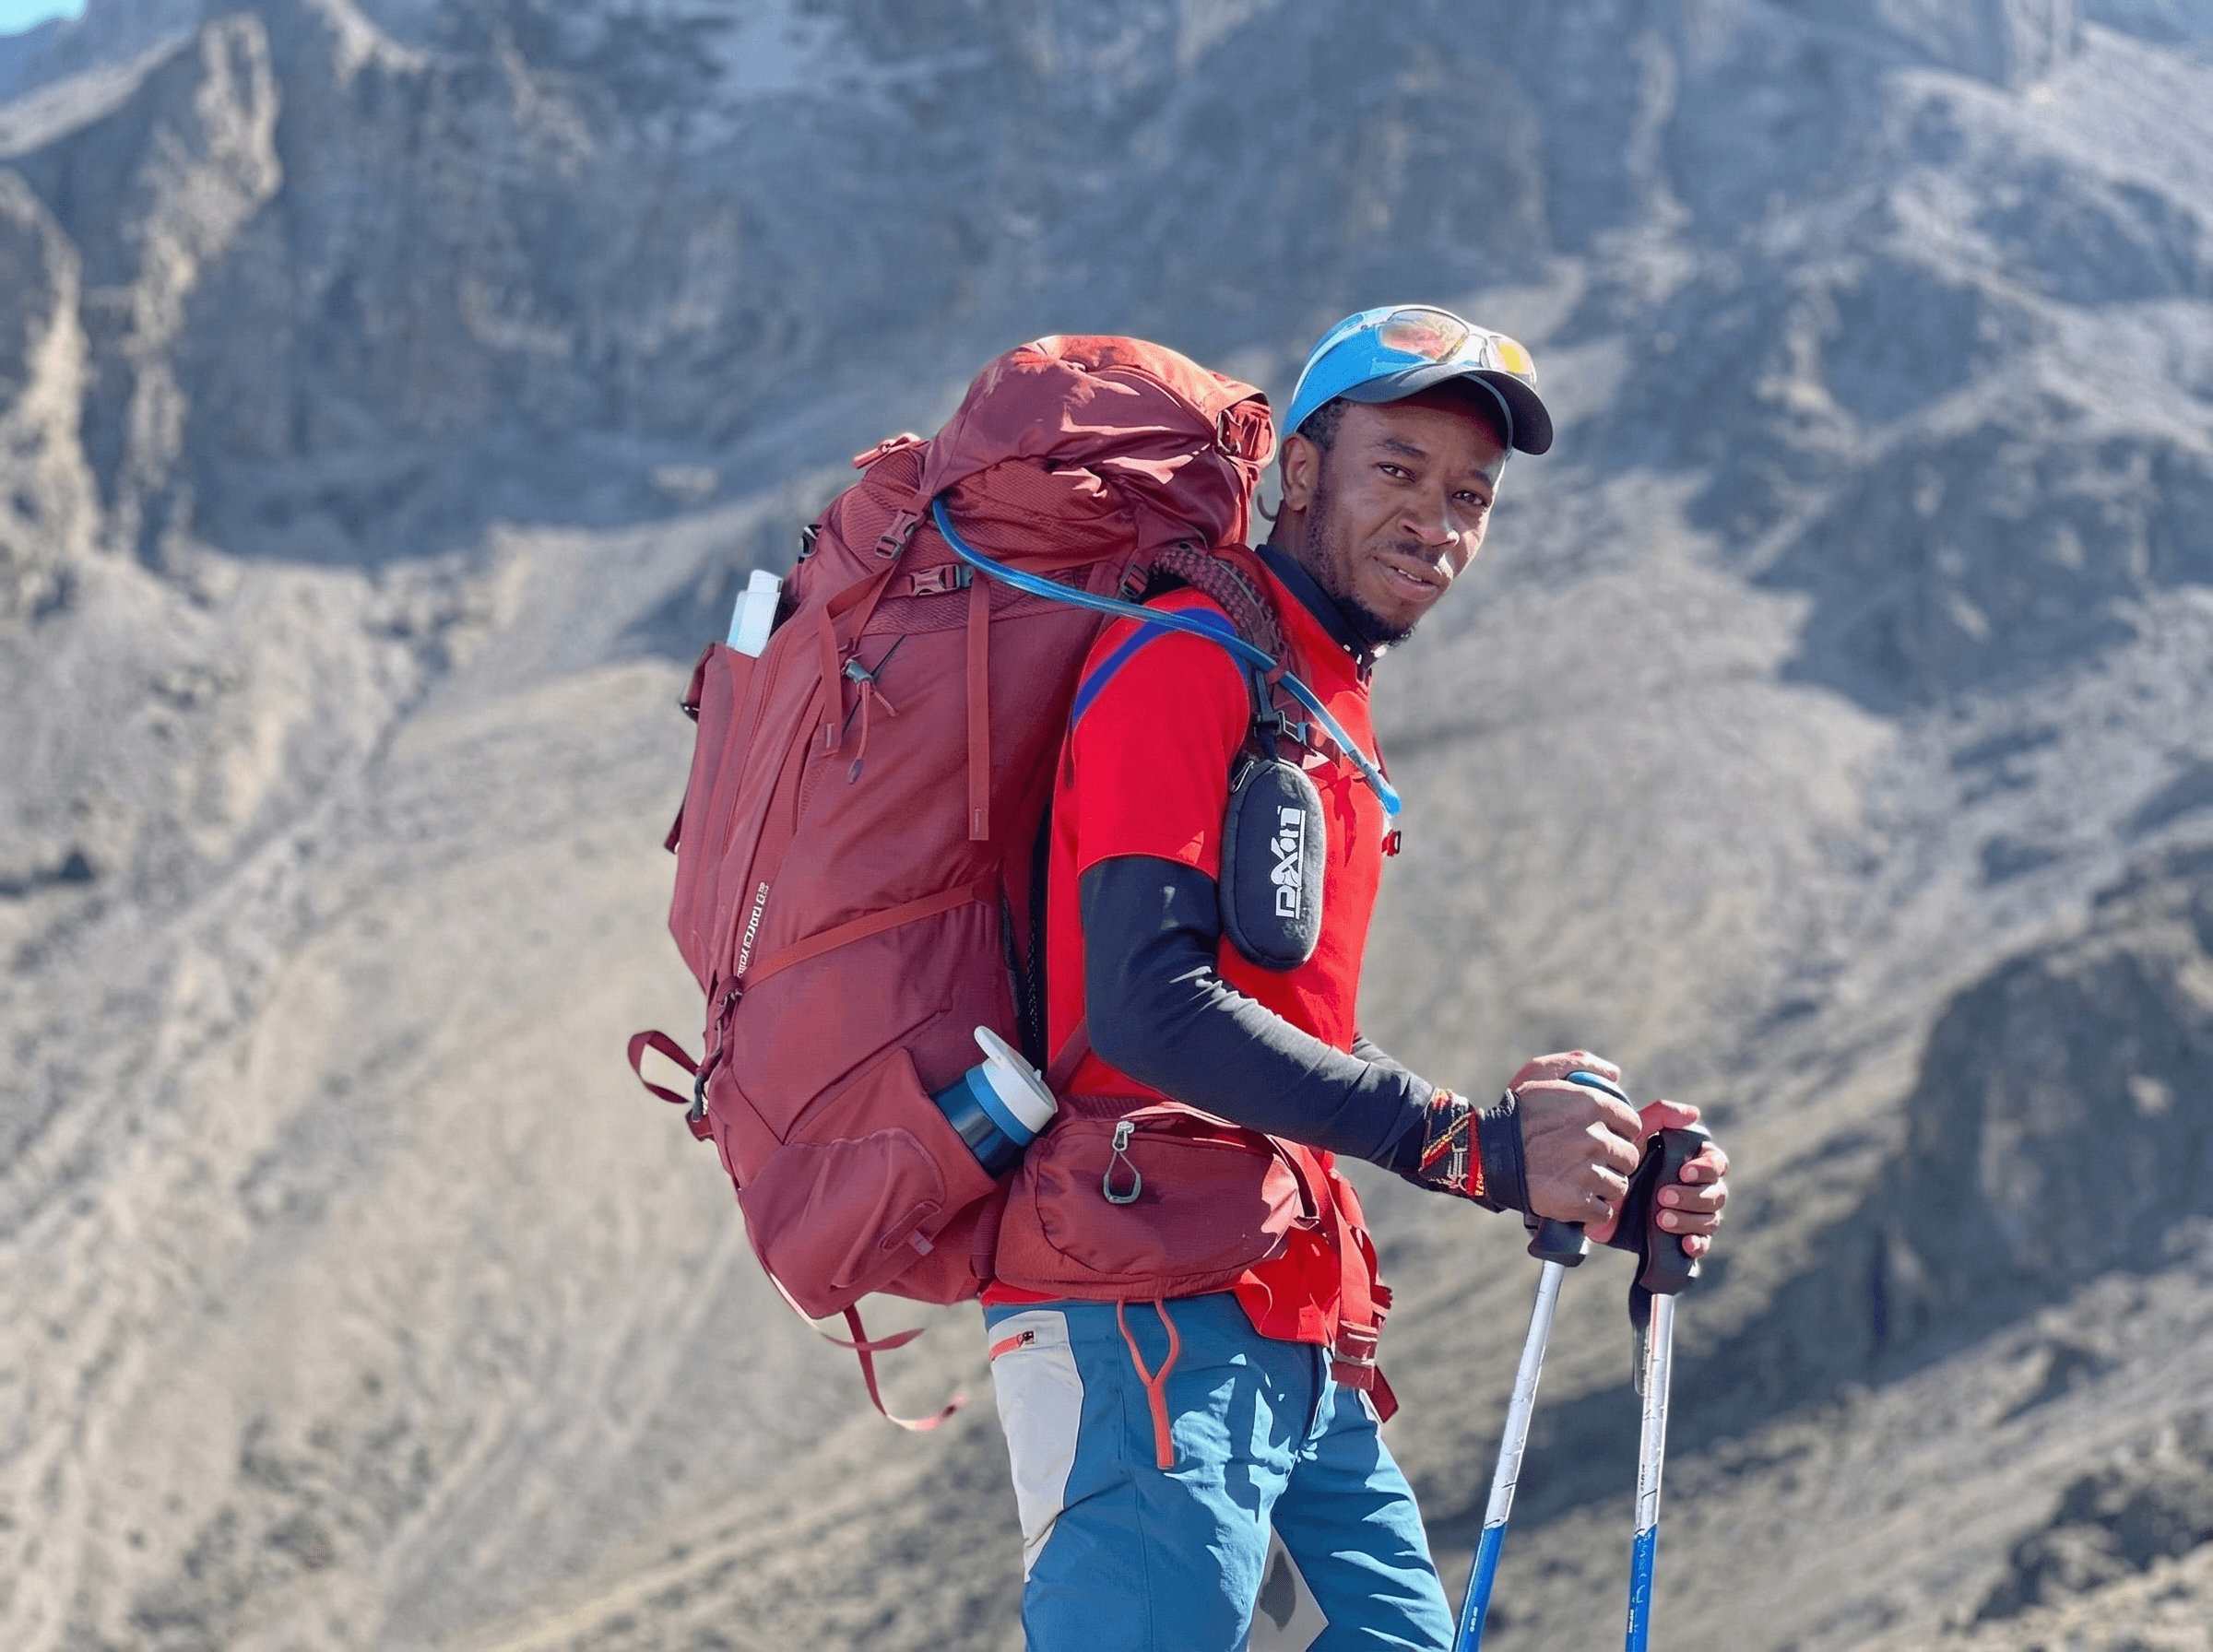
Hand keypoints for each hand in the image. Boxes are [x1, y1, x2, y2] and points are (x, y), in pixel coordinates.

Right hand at [1512, 1050, 1643, 1229]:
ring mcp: (1587, 1172)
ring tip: (1579, 1179)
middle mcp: (1595, 1138)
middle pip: (1629, 1157)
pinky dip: (1591, 1208)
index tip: (1606, 1137)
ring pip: (1618, 1185)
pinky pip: (1602, 1211)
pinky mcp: (1577, 1202)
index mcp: (1592, 1105)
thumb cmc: (1515, 1112)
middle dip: (1613, 1160)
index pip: (1633, 1125)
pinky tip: (1575, 1197)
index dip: (1621, 1132)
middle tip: (1590, 1160)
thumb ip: (1580, 1064)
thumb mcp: (1541, 1073)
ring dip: (1603, 1185)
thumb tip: (1614, 1074)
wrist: (1485, 1152)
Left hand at [1589, 1098, 1730, 1258]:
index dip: (1706, 1168)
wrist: (1596, 1194)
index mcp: (1695, 1161)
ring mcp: (1694, 1214)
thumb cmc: (1622, 1158)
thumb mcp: (1636, 1133)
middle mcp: (1700, 1188)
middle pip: (1717, 1193)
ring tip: (1661, 1219)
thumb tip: (1694, 1113)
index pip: (1717, 1163)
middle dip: (1693, 1196)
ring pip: (1711, 1219)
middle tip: (1663, 1196)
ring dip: (1690, 1219)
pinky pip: (1703, 1244)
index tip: (1683, 1171)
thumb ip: (1661, 1115)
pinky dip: (1698, 1244)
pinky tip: (1686, 1243)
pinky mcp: (1683, 1236)